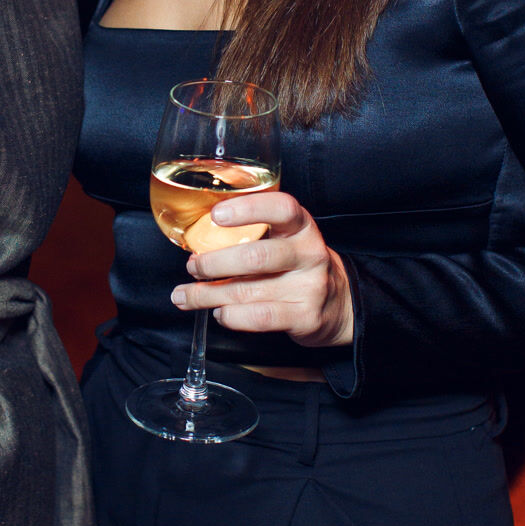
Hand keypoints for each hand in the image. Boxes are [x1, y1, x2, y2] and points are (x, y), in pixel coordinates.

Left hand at [170, 190, 353, 348]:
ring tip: (185, 295)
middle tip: (192, 266)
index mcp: (301, 226)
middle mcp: (309, 253)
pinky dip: (231, 316)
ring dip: (208, 295)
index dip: (248, 209)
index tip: (216, 215)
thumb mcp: (286, 239)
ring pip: (248, 291)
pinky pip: (259, 317)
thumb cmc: (298, 265)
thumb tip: (199, 236)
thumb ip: (254, 233)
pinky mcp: (305, 316)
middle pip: (256, 257)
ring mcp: (309, 286)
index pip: (281, 208)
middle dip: (213, 263)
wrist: (339, 303)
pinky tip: (219, 313)